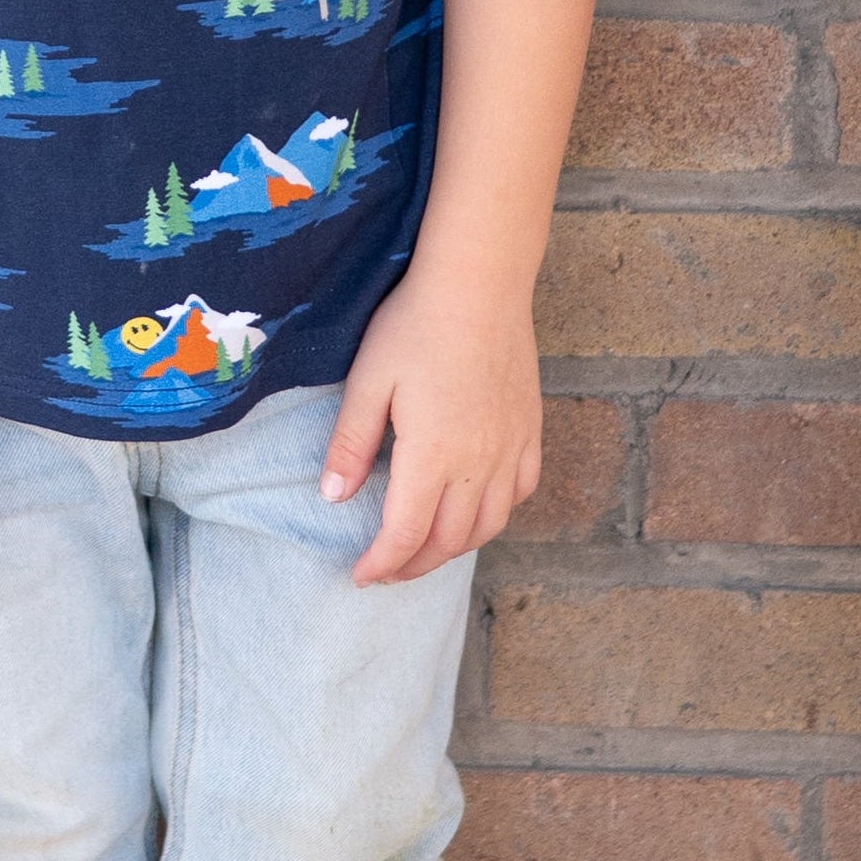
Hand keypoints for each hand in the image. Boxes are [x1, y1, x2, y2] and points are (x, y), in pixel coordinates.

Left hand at [320, 263, 542, 583]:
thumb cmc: (414, 326)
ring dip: (453, 547)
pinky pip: (519, 492)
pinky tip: (475, 509)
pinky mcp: (529, 430)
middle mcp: (478, 463)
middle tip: (385, 569)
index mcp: (433, 456)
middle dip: (413, 565)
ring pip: (488, 524)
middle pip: (449, 541)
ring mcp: (510, 448)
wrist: (478, 284)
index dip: (381, 564)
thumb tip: (332, 496)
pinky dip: (495, 514)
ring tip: (424, 549)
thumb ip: (351, 444)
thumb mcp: (367, 382)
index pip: (406, 534)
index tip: (360, 576)